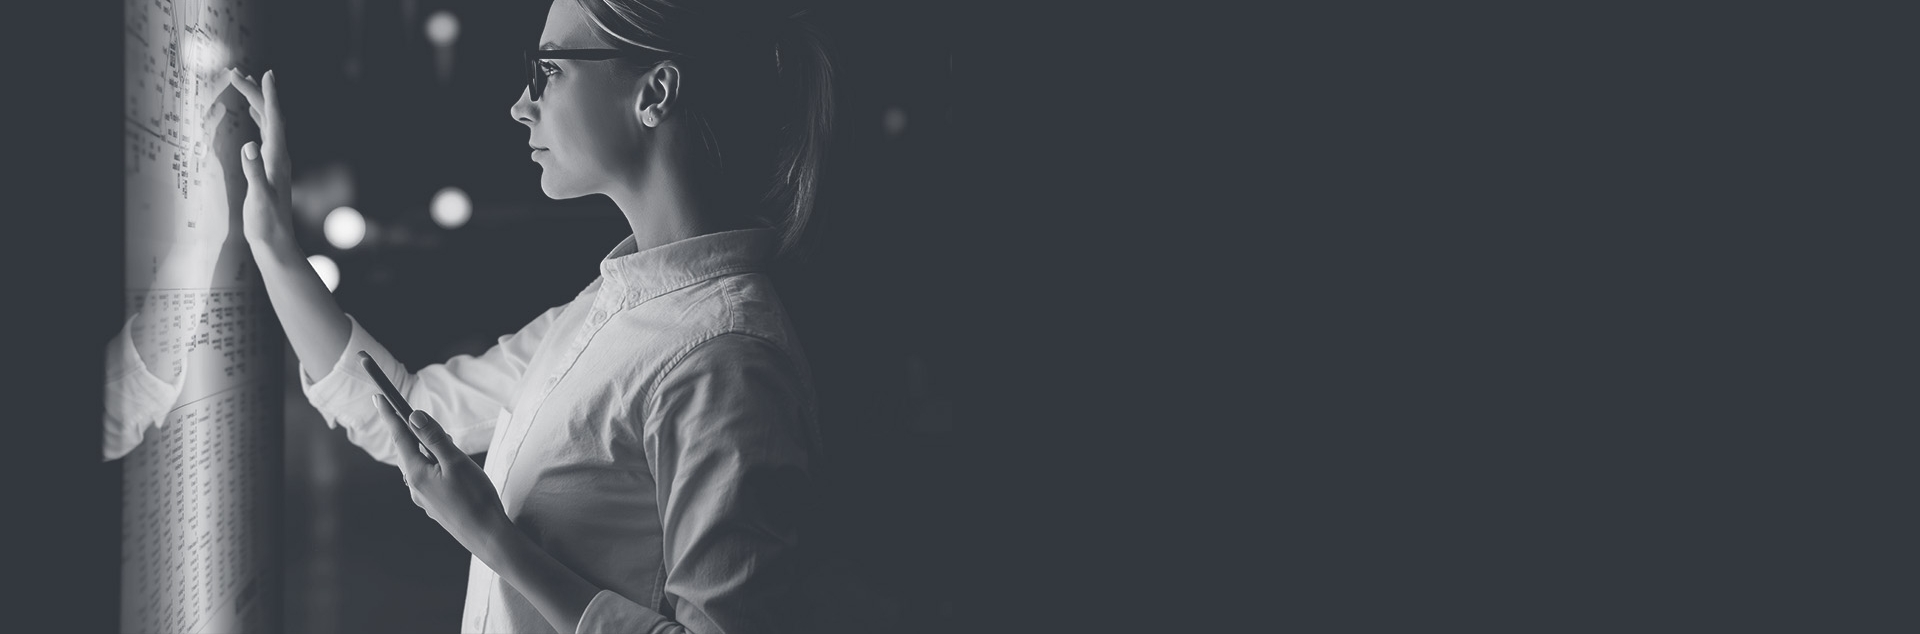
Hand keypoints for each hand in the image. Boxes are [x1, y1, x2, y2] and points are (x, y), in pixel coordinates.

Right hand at [225, 68, 296, 246]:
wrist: (275, 241)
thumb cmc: (266, 222)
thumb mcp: (259, 196)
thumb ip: (254, 171)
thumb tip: (249, 147)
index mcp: (277, 157)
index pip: (274, 119)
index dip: (269, 96)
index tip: (267, 73)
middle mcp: (279, 155)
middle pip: (269, 116)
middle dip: (255, 92)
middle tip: (236, 72)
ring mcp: (275, 161)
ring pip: (267, 123)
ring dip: (257, 102)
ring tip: (246, 83)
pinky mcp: (269, 167)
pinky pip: (265, 134)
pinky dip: (258, 119)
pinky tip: (253, 116)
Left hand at [372, 395, 511, 556]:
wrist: (488, 537)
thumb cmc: (475, 498)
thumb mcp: (456, 462)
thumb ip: (434, 438)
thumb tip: (413, 416)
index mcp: (417, 473)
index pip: (399, 437)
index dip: (389, 415)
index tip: (377, 396)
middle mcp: (414, 487)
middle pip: (409, 451)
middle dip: (415, 433)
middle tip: (426, 421)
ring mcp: (424, 498)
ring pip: (420, 465)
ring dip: (429, 451)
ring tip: (449, 446)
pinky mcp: (435, 506)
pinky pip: (429, 479)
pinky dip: (436, 466)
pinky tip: (452, 470)